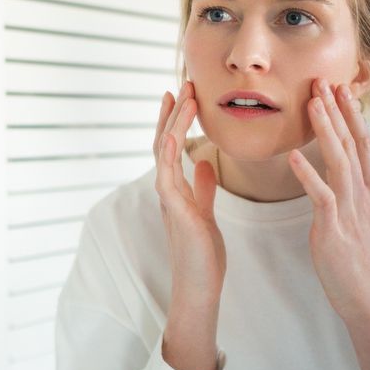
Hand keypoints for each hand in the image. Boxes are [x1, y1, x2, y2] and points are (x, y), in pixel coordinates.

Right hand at [153, 80, 223, 369]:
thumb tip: (205, 164)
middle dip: (173, 111)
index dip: (175, 119)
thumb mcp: (206, 212)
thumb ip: (203, 188)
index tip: (182, 95)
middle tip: (182, 84)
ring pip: (165, 149)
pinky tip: (179, 130)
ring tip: (183, 96)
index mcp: (175, 188)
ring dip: (173, 121)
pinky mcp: (174, 208)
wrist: (198, 285)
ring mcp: (167, 197)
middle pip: (164, 140)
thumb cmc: (202, 254)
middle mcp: (167, 188)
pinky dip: (172, 148)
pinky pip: (169, 171)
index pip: (172, 145)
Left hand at [287, 78, 369, 369]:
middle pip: (352, 144)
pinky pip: (321, 196)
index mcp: (369, 192)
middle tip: (323, 81)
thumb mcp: (366, 220)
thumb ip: (360, 192)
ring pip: (339, 161)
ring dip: (326, 130)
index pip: (362, 144)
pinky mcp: (335, 230)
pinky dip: (308, 174)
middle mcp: (363, 195)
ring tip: (312, 104)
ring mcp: (351, 211)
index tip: (339, 89)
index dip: (351, 115)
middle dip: (337, 111)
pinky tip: (294, 156)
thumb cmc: (362, 263)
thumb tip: (360, 170)